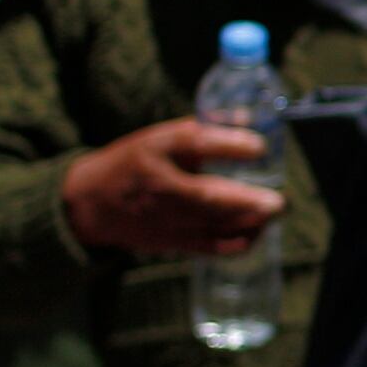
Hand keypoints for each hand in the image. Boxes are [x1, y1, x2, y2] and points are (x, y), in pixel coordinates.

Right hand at [58, 119, 280, 256]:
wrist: (88, 203)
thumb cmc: (134, 163)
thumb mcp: (160, 137)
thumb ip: (205, 130)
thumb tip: (251, 120)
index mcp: (155, 148)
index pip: (194, 143)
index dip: (230, 144)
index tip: (261, 147)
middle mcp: (158, 184)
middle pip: (204, 194)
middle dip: (245, 200)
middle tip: (277, 201)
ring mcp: (161, 216)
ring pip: (209, 224)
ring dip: (247, 222)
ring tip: (273, 214)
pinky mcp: (167, 240)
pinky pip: (206, 246)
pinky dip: (234, 243)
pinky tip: (256, 232)